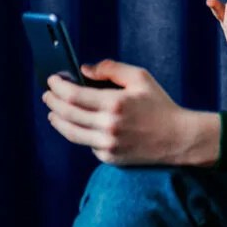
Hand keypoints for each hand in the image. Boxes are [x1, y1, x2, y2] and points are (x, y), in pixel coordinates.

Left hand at [42, 59, 219, 165]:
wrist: (178, 138)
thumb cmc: (159, 104)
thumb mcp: (140, 78)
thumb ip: (111, 69)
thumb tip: (84, 70)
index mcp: (115, 103)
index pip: (74, 95)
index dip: (58, 87)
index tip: (52, 80)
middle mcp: (109, 126)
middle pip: (67, 114)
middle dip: (53, 102)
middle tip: (47, 94)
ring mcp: (108, 144)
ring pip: (71, 133)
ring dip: (57, 120)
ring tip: (53, 112)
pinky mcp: (110, 157)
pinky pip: (86, 144)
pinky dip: (78, 133)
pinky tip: (77, 125)